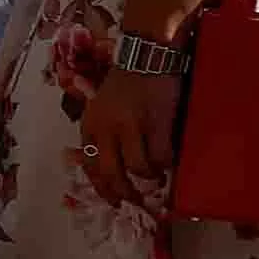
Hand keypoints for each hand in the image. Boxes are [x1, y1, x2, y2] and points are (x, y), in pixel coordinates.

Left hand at [84, 59, 181, 207]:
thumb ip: (102, 136)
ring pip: (138, 168)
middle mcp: (105, 128)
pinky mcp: (155, 122)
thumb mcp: (101, 109)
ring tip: (156, 176)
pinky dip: (166, 164)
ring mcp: (130, 125)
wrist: (146, 56)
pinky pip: (161, 156)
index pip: (90, 166)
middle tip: (136, 202)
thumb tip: (110, 171)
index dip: (102, 189)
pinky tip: (168, 161)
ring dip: (150, 177)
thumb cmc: (125, 85)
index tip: (113, 202)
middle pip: (111, 174)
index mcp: (90, 125)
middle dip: (124, 194)